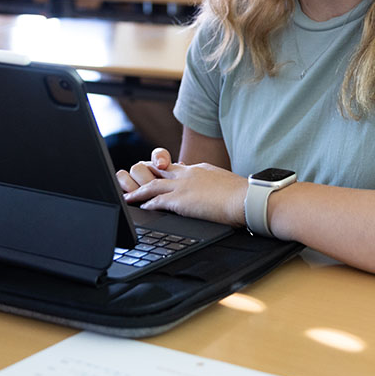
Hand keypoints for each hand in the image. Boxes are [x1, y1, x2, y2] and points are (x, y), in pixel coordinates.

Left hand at [116, 148, 246, 226]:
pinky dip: (146, 204)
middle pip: (160, 171)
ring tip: (128, 196)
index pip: (178, 168)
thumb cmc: (243, 196)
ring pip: (152, 185)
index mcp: (200, 169)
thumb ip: (216, 185)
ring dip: (138, 191)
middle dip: (146, 175)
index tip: (158, 174)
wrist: (246, 199)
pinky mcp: (180, 200)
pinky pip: (157, 201)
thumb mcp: (226, 184)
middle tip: (134, 178)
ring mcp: (183, 186)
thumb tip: (218, 193)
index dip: (166, 172)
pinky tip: (141, 208)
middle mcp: (188, 174)